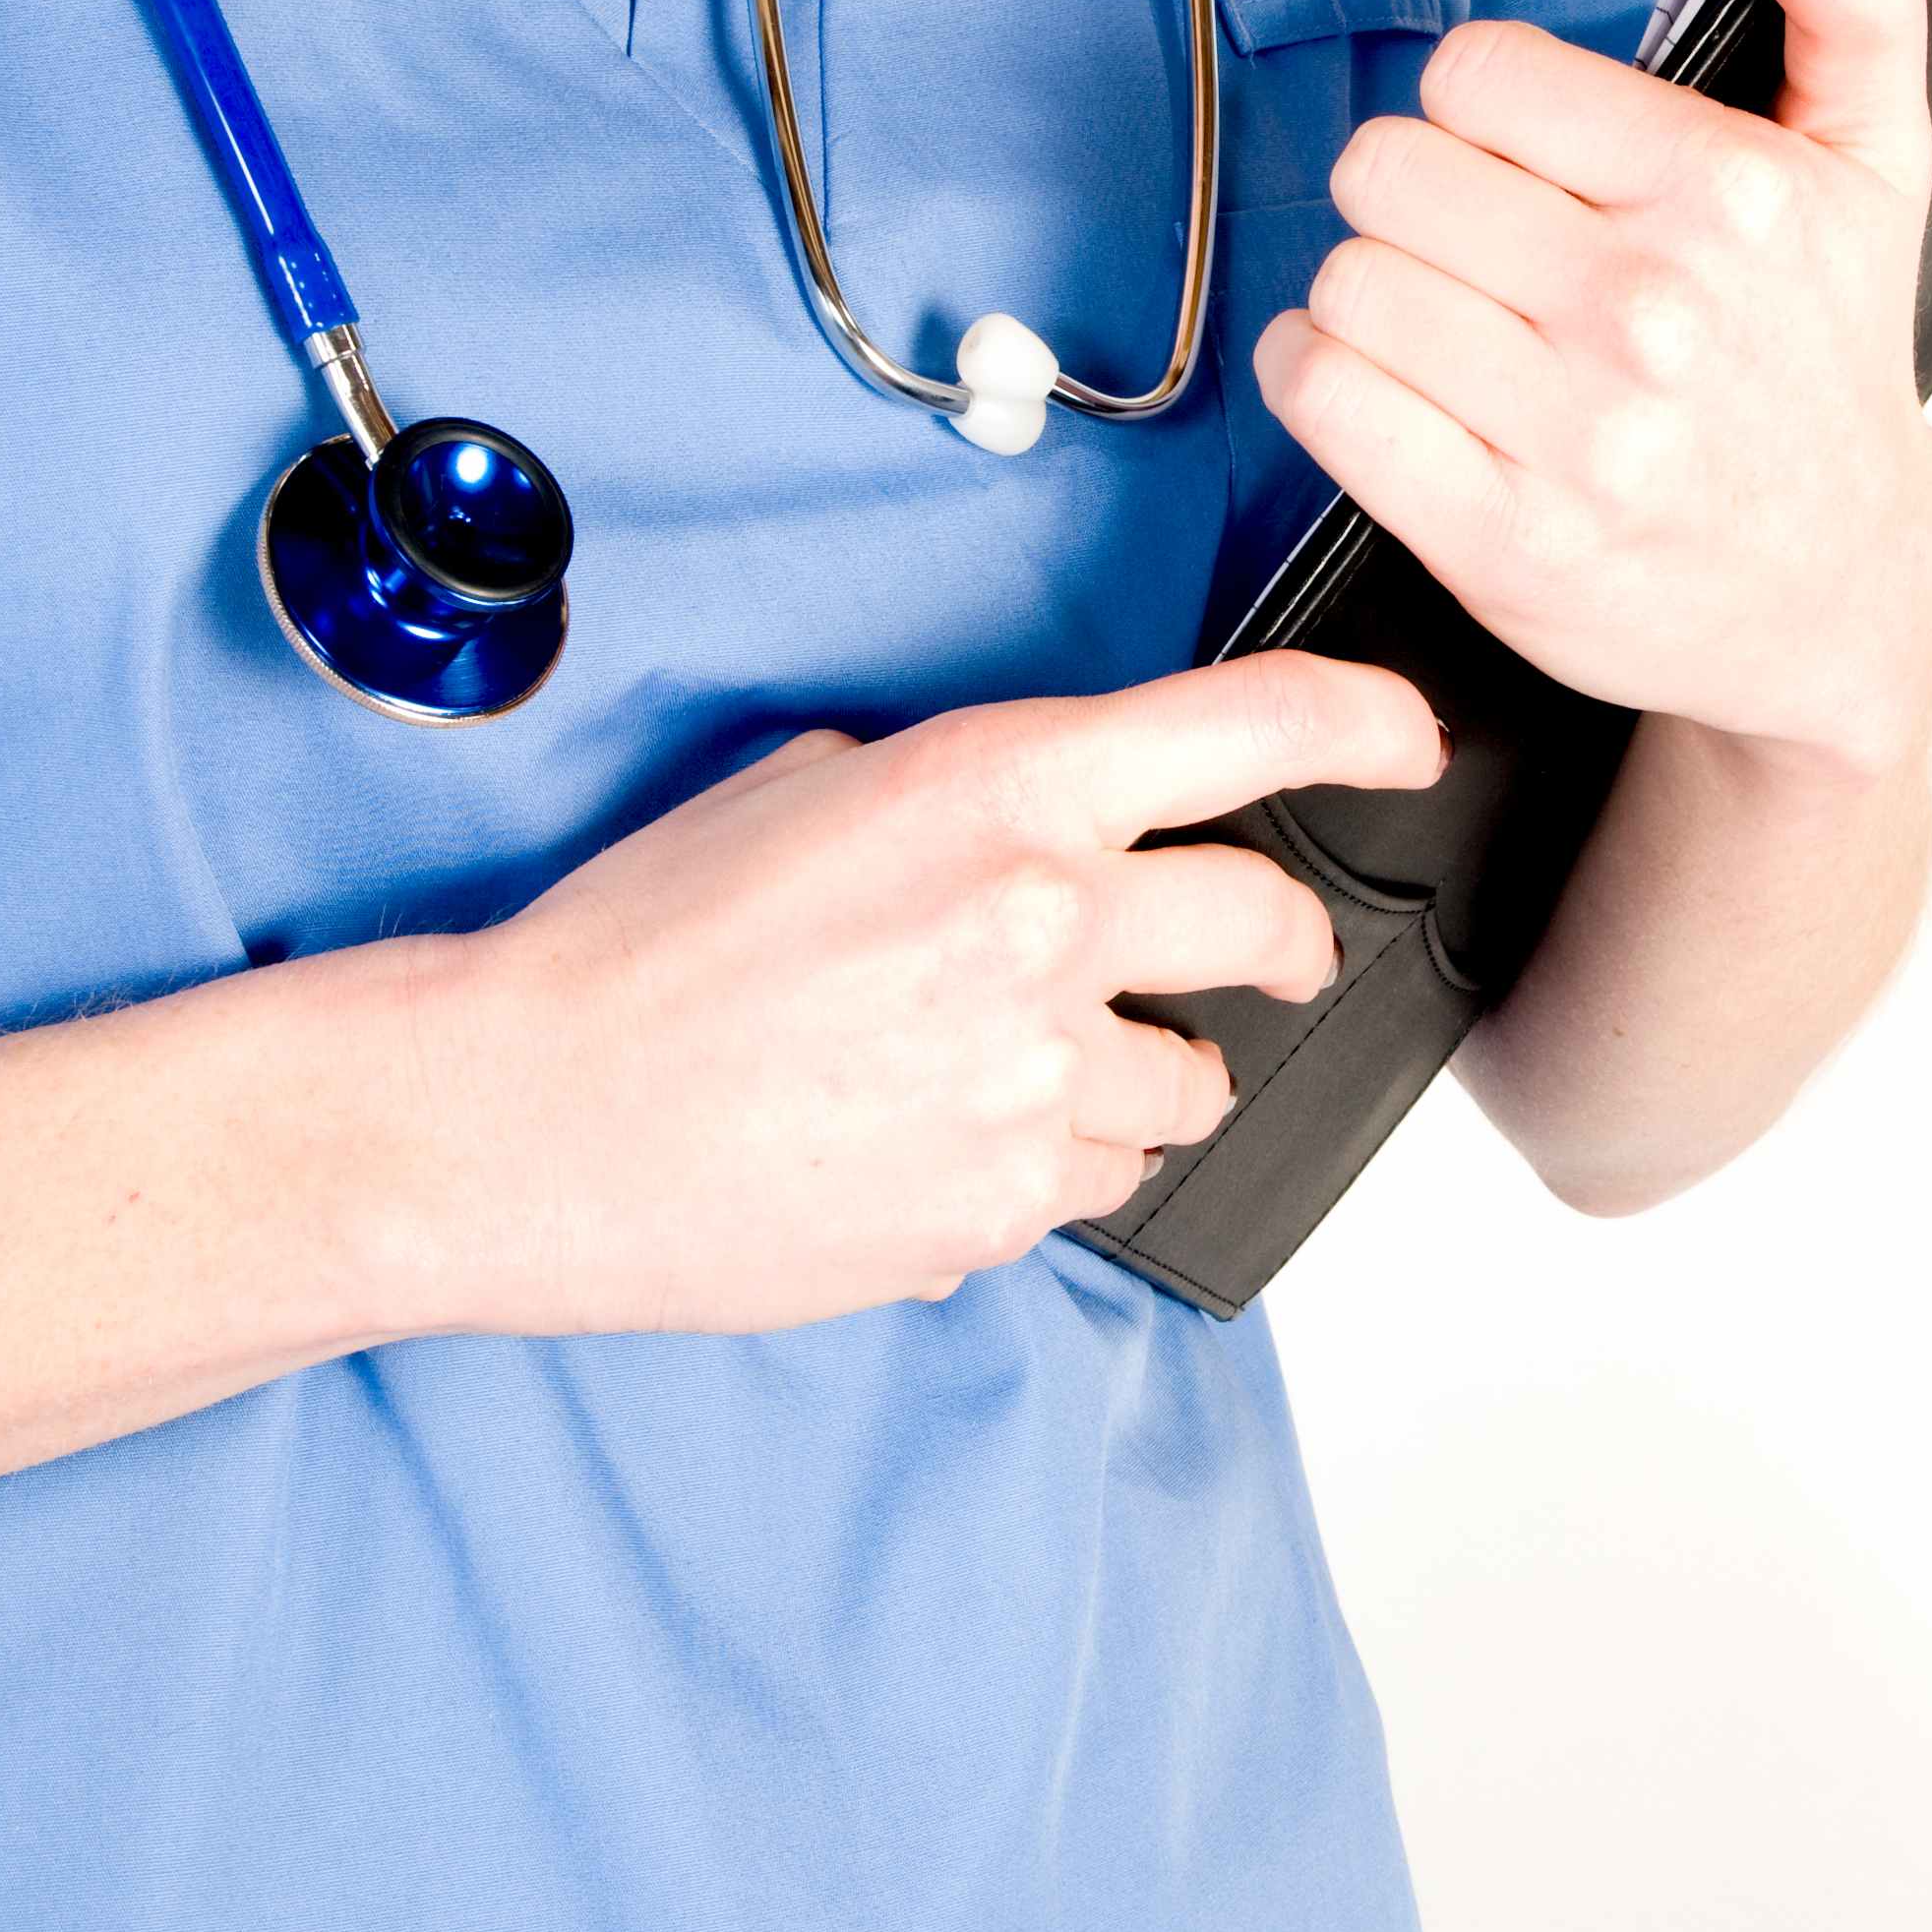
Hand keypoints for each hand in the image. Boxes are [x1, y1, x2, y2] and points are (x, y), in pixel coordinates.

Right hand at [388, 653, 1445, 1333]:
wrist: (524, 1113)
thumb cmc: (640, 943)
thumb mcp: (814, 786)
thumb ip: (972, 795)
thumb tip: (1062, 821)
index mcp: (1002, 787)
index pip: (1257, 727)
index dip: (1367, 725)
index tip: (1407, 742)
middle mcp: (1044, 920)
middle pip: (1271, 927)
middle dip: (1280, 944)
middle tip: (1253, 954)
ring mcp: (1032, 1077)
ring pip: (1190, 1081)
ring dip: (1142, 1073)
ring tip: (1014, 1067)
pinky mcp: (1001, 1206)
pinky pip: (1099, 1182)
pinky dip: (1050, 1165)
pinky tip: (940, 1140)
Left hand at [1256, 0, 1931, 784]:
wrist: (1841, 590)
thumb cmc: (1828, 363)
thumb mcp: (1879, 165)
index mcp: (1729, 193)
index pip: (1476, 73)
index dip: (1476, 107)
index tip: (1516, 159)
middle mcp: (1650, 310)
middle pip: (1389, 170)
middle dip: (1410, 196)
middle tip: (1462, 242)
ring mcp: (1575, 433)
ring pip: (1348, 283)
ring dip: (1364, 294)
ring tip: (1430, 317)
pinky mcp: (1503, 539)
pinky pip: (1326, 400)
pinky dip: (1320, 377)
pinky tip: (1379, 381)